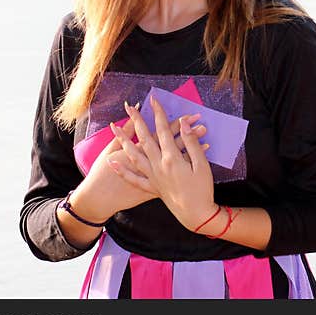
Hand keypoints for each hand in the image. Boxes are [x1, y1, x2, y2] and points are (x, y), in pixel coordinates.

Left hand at [110, 95, 215, 229]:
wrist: (196, 215)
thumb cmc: (203, 189)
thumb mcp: (202, 164)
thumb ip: (191, 143)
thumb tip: (184, 124)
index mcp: (172, 158)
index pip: (163, 130)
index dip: (158, 114)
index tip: (154, 100)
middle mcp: (158, 165)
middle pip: (144, 138)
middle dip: (136, 121)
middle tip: (128, 107)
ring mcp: (153, 177)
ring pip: (134, 155)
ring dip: (123, 140)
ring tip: (114, 128)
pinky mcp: (151, 187)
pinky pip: (133, 178)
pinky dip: (122, 169)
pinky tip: (112, 162)